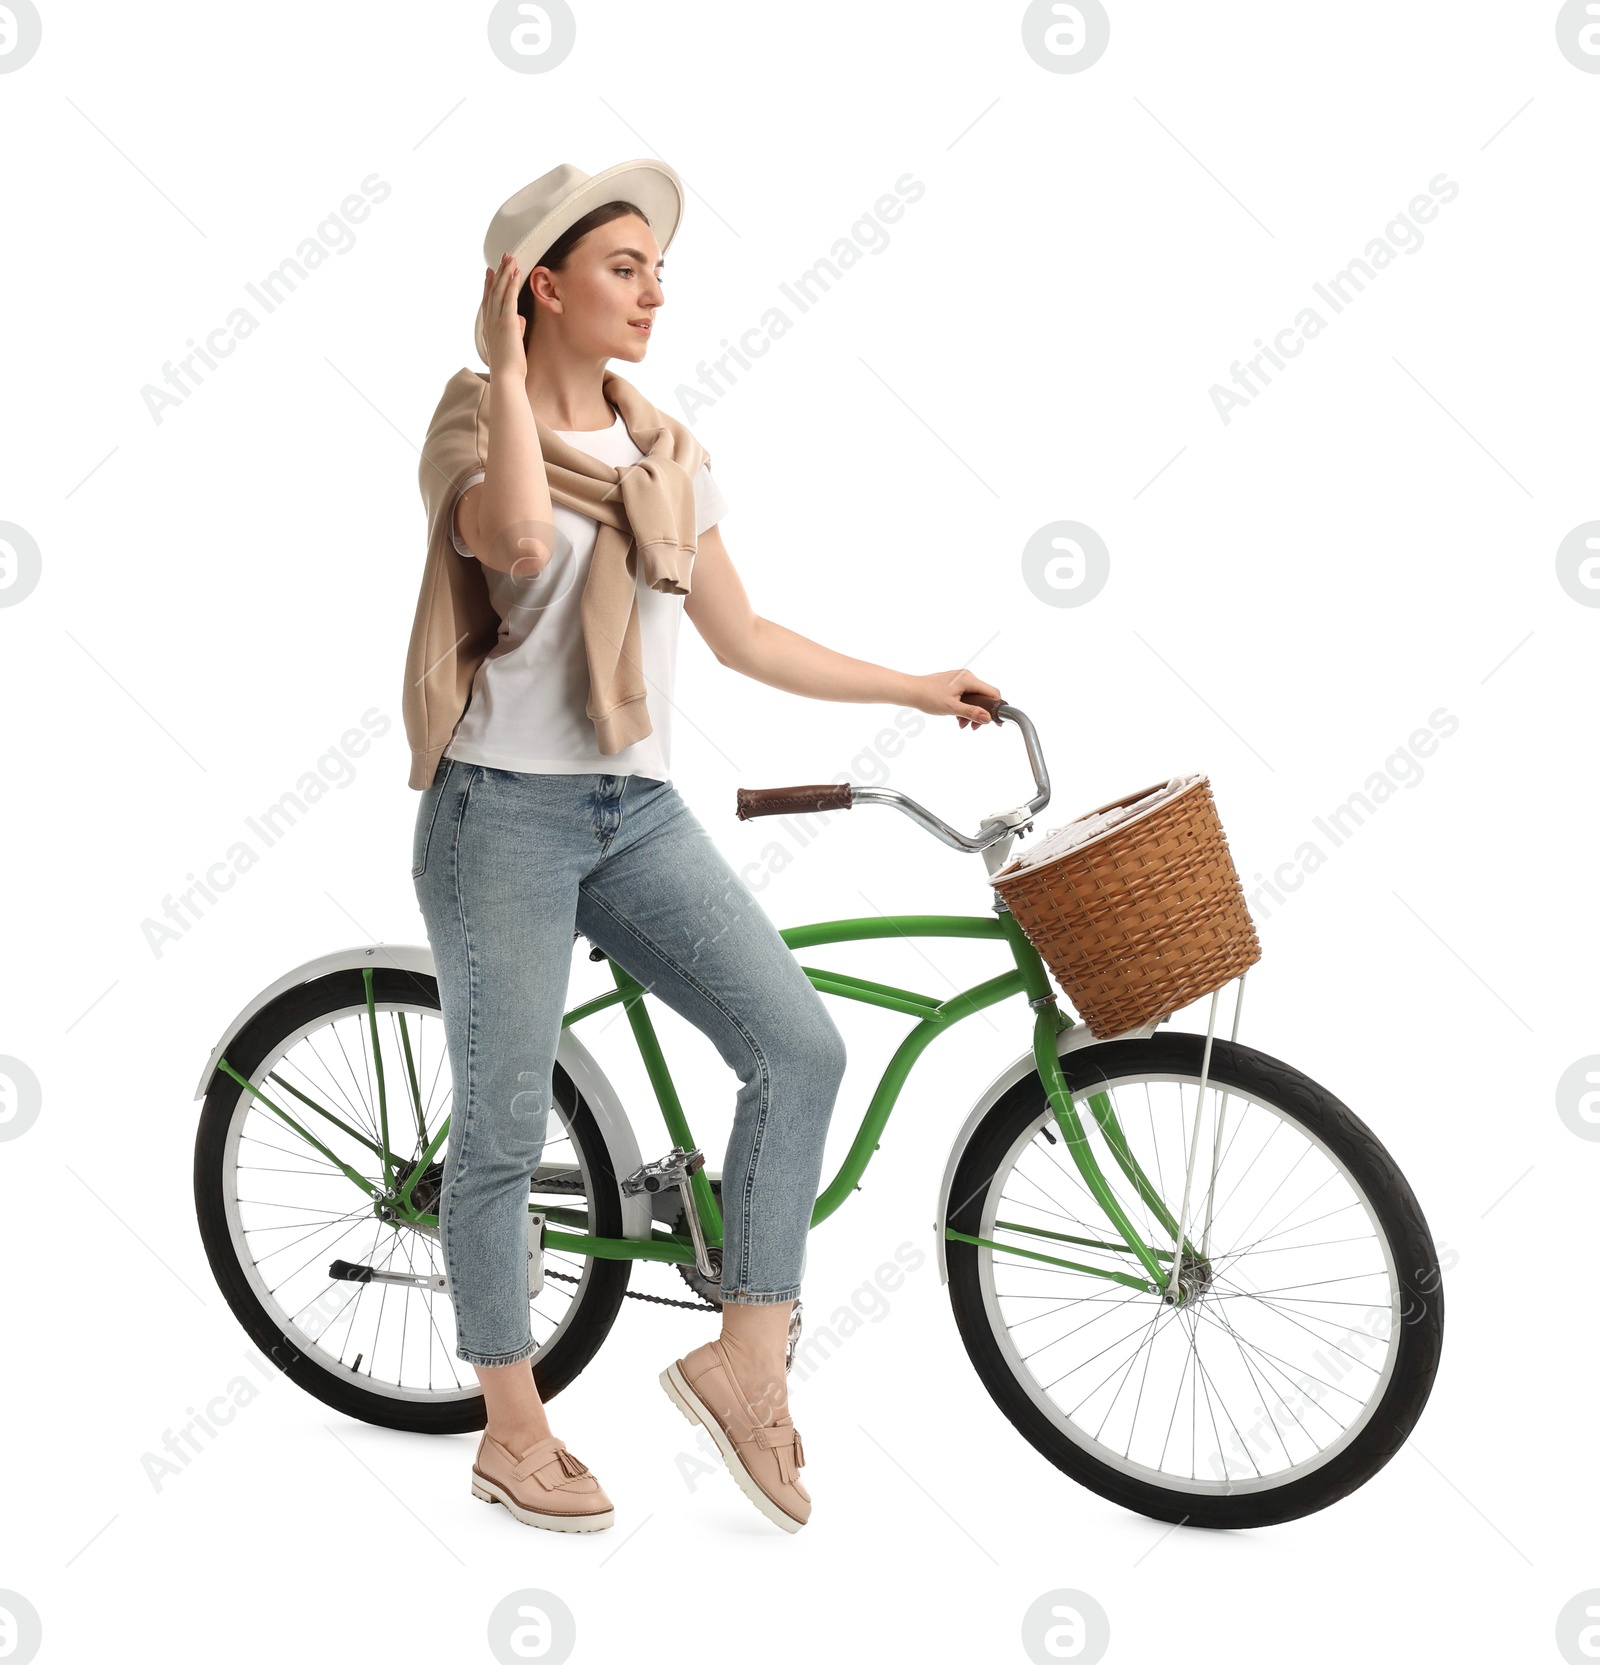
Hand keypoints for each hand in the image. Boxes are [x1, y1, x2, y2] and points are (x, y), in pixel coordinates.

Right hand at [481, 252, 528, 378]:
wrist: (506, 377)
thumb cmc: (510, 366)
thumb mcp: (511, 343)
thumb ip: (514, 328)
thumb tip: (519, 319)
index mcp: (489, 326)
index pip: (488, 300)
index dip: (489, 284)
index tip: (490, 271)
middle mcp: (490, 320)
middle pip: (494, 290)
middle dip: (499, 272)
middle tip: (504, 257)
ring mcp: (497, 320)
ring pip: (500, 291)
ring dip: (506, 273)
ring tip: (511, 258)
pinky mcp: (507, 322)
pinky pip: (509, 298)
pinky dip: (512, 283)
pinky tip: (516, 272)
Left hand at [904, 667, 1003, 728]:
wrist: (910, 691)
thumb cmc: (928, 697)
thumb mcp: (951, 708)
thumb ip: (971, 712)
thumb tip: (988, 718)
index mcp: (968, 679)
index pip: (992, 692)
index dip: (996, 708)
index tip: (995, 723)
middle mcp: (967, 676)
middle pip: (984, 696)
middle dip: (980, 713)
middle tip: (973, 727)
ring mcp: (960, 679)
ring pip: (974, 698)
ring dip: (971, 713)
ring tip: (961, 724)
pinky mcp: (955, 683)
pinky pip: (966, 696)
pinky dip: (964, 707)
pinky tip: (957, 717)